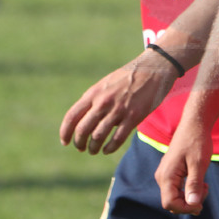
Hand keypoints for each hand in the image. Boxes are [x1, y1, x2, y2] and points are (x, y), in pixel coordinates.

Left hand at [59, 51, 176, 154]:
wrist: (154, 68)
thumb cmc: (130, 76)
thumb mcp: (107, 83)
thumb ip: (94, 99)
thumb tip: (83, 117)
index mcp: (94, 92)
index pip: (72, 116)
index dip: (65, 132)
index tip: (65, 141)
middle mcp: (103, 101)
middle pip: (82, 130)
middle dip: (79, 143)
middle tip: (81, 148)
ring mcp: (118, 110)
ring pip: (98, 137)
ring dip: (93, 148)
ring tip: (94, 150)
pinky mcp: (133, 116)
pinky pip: (117, 139)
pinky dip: (109, 148)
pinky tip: (107, 150)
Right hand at [155, 115, 211, 214]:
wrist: (195, 123)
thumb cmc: (197, 141)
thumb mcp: (199, 163)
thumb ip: (194, 184)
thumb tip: (193, 205)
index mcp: (166, 175)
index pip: (170, 203)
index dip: (186, 208)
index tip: (201, 204)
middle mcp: (162, 176)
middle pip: (171, 202)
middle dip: (189, 203)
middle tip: (205, 190)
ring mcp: (165, 174)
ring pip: (174, 196)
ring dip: (189, 197)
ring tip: (204, 185)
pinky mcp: (170, 171)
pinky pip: (176, 188)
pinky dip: (188, 189)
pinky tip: (200, 182)